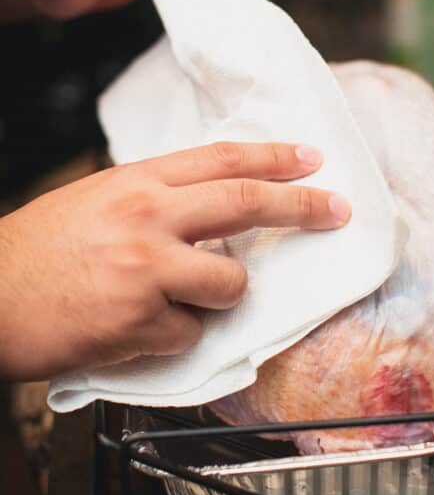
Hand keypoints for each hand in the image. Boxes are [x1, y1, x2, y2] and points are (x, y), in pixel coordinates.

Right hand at [0, 142, 350, 379]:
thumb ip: (154, 201)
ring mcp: (146, 269)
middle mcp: (147, 217)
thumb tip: (212, 210)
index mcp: (136, 183)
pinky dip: (176, 336)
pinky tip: (137, 328)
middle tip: (335, 211)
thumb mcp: (95, 202)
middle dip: (303, 207)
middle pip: (247, 204)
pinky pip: (192, 332)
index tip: (312, 160)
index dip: (275, 158)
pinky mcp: (141, 322)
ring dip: (221, 295)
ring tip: (177, 299)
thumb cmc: (36, 253)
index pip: (222, 159)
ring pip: (232, 282)